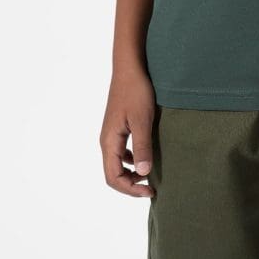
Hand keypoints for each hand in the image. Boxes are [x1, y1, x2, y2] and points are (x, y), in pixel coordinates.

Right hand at [100, 66, 157, 197]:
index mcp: (109, 141)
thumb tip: (144, 173)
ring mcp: (111, 134)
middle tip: (152, 188)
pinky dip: (131, 161)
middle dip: (130, 185)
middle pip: (112, 174)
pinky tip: (145, 157)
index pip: (113, 177)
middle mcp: (106, 140)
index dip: (130, 189)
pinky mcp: (118, 127)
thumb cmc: (136, 92)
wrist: (129, 68)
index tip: (150, 190)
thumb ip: (142, 146)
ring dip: (131, 174)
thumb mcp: (142, 120)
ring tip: (149, 176)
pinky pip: (120, 152)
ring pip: (116, 164)